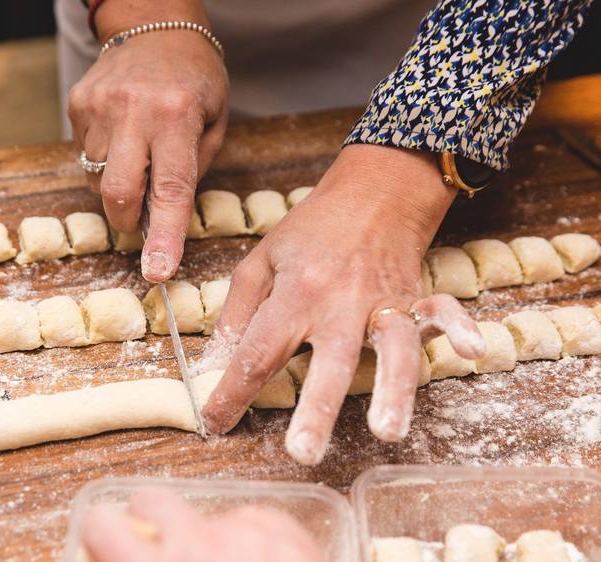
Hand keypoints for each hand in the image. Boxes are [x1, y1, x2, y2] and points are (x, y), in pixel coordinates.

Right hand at [68, 30, 228, 281]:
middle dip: (128, 220)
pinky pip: (85, 155)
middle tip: (140, 220)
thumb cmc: (196, 80)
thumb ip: (193, 168)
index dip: (164, 236)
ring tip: (139, 156)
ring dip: (118, 186)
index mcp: (177, 117)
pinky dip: (104, 161)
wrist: (157, 27)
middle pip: (117, 193)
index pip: (170, 190)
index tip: (158, 271)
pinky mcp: (78, 104)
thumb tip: (165, 216)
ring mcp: (100, 107)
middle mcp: (134, 112)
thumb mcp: (215, 121)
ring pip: (97, 179)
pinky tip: (122, 136)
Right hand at [82, 488, 327, 561]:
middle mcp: (199, 545)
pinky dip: (251, 541)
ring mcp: (247, 533)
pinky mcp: (284, 531)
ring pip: (208, 516)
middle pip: (152, 501)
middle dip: (149, 522)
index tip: (106, 541)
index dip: (100, 534)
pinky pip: (253, 520)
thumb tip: (109, 561)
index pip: (102, 526)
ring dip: (208, 540)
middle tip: (162, 548)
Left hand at [201, 144, 485, 464]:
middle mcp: (340, 303)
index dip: (234, 391)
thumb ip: (239, 311)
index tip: (216, 422)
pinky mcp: (414, 297)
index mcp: (295, 294)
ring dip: (393, 389)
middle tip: (303, 452)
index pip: (259, 351)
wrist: (369, 193)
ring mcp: (383, 301)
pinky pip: (441, 312)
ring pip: (392, 348)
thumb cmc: (309, 231)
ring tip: (388, 430)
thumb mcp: (260, 260)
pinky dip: (457, 329)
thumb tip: (222, 359)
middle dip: (316, 409)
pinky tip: (473, 351)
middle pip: (328, 362)